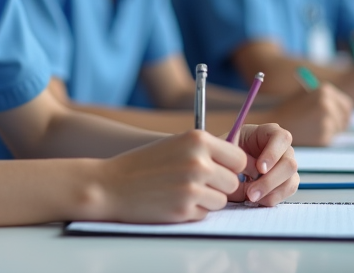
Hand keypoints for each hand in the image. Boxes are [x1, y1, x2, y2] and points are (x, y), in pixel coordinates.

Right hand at [95, 130, 246, 222]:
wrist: (111, 185)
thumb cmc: (145, 164)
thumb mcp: (177, 144)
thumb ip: (207, 151)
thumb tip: (242, 165)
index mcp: (198, 140)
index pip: (239, 158)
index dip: (233, 168)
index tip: (223, 171)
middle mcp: (198, 162)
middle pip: (233, 182)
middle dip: (220, 186)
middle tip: (197, 183)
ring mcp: (192, 187)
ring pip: (221, 200)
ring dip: (207, 200)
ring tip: (181, 190)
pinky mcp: (184, 209)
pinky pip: (204, 213)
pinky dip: (193, 211)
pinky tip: (173, 201)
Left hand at [228, 122, 299, 205]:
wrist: (224, 167)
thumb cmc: (226, 154)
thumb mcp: (227, 153)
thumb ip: (238, 163)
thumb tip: (251, 179)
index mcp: (267, 133)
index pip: (281, 138)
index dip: (273, 154)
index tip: (259, 168)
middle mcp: (282, 148)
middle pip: (289, 163)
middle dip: (270, 180)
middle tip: (251, 193)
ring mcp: (286, 165)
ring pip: (291, 180)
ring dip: (272, 192)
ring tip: (251, 198)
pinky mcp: (286, 181)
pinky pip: (288, 191)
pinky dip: (273, 198)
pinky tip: (258, 200)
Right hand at [264, 83, 352, 145]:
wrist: (274, 127)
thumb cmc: (290, 111)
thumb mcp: (306, 95)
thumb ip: (324, 97)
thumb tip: (342, 106)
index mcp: (324, 90)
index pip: (346, 105)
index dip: (343, 112)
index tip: (340, 118)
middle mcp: (327, 103)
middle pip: (345, 118)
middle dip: (339, 123)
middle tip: (328, 127)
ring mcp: (326, 120)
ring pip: (338, 129)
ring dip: (330, 131)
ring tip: (312, 129)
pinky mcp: (324, 137)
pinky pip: (330, 138)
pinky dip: (322, 139)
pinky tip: (309, 135)